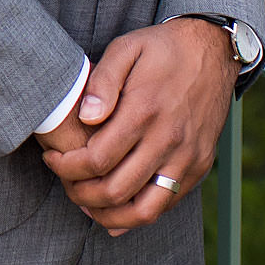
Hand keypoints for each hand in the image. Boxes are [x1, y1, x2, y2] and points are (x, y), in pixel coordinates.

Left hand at [39, 18, 236, 234]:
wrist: (213, 51)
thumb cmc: (162, 49)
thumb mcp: (126, 49)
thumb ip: (102, 82)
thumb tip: (86, 117)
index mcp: (144, 111)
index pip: (96, 159)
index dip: (66, 167)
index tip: (52, 159)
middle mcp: (167, 140)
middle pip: (115, 190)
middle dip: (80, 194)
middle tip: (66, 183)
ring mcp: (187, 157)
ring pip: (145, 210)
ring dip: (109, 215)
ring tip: (87, 204)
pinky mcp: (199, 166)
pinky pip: (168, 203)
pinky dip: (139, 215)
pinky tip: (117, 210)